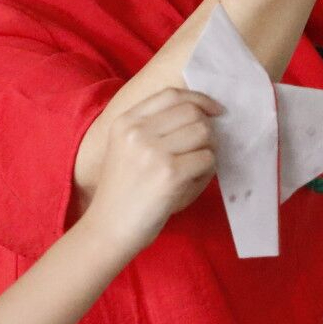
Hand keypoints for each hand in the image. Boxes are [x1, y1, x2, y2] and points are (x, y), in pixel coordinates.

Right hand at [85, 87, 221, 252]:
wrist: (108, 228)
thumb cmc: (124, 192)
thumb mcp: (127, 149)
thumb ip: (155, 127)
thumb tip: (205, 113)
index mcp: (126, 122)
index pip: (171, 94)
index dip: (199, 99)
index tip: (214, 111)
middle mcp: (137, 131)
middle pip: (192, 112)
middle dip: (207, 129)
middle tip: (204, 149)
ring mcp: (153, 151)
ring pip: (204, 133)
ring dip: (208, 151)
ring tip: (195, 169)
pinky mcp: (170, 174)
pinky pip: (208, 159)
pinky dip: (207, 172)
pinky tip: (192, 183)